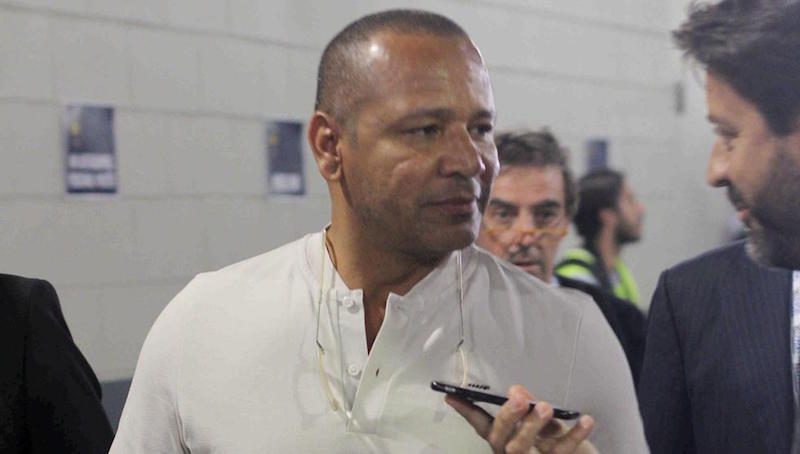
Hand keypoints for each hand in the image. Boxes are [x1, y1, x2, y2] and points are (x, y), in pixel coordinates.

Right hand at [446, 384, 596, 452]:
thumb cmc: (558, 443)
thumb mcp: (544, 423)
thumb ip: (530, 408)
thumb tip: (516, 390)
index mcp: (506, 440)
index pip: (482, 424)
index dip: (466, 411)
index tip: (451, 396)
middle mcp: (512, 453)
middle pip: (501, 439)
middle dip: (508, 418)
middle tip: (519, 399)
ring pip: (523, 449)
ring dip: (532, 427)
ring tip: (546, 407)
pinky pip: (562, 452)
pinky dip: (575, 435)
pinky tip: (586, 419)